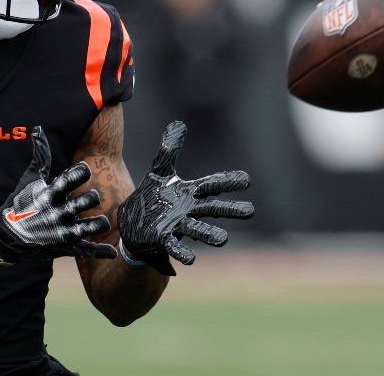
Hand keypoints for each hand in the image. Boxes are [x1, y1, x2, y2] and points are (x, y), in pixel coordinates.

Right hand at [0, 126, 118, 263]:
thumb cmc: (20, 205)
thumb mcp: (29, 181)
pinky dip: (102, 251)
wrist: (7, 238)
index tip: (86, 170)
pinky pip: (88, 250)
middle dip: (93, 197)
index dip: (82, 172)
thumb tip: (39, 131)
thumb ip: (40, 157)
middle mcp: (57, 213)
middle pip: (86, 201)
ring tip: (102, 220)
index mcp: (49, 194)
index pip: (70, 178)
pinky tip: (113, 251)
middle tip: (92, 197)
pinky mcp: (65, 248)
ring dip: (100, 222)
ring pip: (91, 226)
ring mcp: (62, 232)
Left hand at [117, 121, 253, 275]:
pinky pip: (174, 246)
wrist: (133, 223)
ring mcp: (177, 225)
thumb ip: (169, 150)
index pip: (212, 185)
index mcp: (190, 193)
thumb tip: (178, 124)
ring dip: (209, 234)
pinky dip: (182, 252)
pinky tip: (191, 259)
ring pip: (197, 229)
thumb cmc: (153, 198)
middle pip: (212, 209)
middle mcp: (188, 210)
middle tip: (250, 211)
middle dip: (230, 210)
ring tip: (224, 240)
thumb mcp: (159, 171)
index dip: (227, 182)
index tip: (246, 180)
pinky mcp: (163, 239)